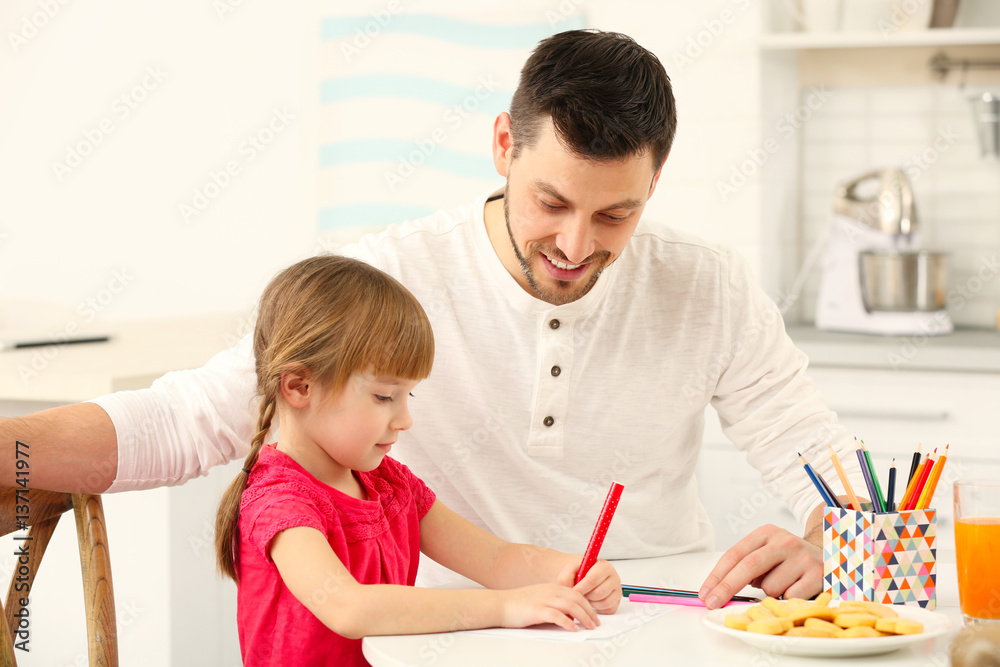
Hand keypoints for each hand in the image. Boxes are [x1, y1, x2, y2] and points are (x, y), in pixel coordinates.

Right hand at [500, 584, 598, 631]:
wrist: (500, 604)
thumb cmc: (518, 603)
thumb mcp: (540, 598)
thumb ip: (555, 603)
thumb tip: (570, 615)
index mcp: (552, 587)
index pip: (577, 593)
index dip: (588, 604)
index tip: (594, 615)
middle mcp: (551, 591)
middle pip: (577, 598)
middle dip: (590, 611)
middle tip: (596, 623)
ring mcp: (544, 599)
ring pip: (571, 606)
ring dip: (583, 617)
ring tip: (589, 626)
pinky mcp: (537, 610)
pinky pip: (557, 615)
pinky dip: (568, 622)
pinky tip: (573, 629)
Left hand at [556, 557, 621, 614]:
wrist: (580, 576)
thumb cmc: (577, 573)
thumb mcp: (569, 570)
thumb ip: (566, 577)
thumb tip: (570, 589)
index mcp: (604, 566)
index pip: (594, 579)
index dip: (582, 587)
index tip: (574, 591)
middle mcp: (614, 577)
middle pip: (599, 593)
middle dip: (586, 596)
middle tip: (579, 594)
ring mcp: (617, 590)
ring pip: (604, 603)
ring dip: (591, 603)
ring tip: (585, 596)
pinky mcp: (616, 602)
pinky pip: (608, 610)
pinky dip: (598, 609)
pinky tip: (591, 602)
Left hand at [698, 524, 821, 608]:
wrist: (830, 555)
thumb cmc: (789, 559)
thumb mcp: (767, 553)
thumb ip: (746, 566)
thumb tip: (719, 591)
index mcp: (765, 533)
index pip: (734, 554)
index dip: (717, 576)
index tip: (705, 593)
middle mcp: (784, 541)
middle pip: (748, 566)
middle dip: (726, 588)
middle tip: (712, 603)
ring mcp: (802, 556)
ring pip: (770, 587)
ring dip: (769, 593)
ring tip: (783, 584)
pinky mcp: (817, 574)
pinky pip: (790, 597)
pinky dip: (787, 599)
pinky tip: (797, 588)